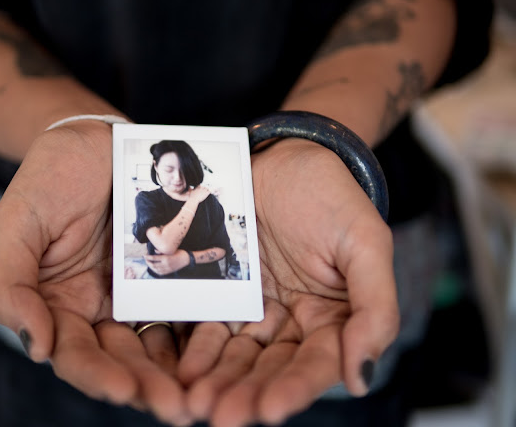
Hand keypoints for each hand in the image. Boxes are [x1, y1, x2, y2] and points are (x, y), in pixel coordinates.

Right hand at [0, 123, 190, 424]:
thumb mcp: (16, 225)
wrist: (94, 139)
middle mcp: (94, 308)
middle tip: (176, 410)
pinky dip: (194, 331)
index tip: (125, 391)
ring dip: (174, 371)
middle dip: (144, 386)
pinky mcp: (163, 273)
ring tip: (198, 396)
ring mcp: (131, 293)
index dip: (96, 374)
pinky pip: (181, 305)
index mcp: (55, 304)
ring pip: (153, 342)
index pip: (73, 353)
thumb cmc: (48, 178)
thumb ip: (13, 284)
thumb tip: (35, 346)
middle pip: (119, 358)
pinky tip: (216, 352)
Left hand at [144, 250, 189, 275]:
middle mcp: (165, 264)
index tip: (144, 255)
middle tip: (146, 259)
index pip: (153, 258)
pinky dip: (156, 271)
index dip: (148, 257)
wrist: (186, 259)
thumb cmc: (179, 253)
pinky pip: (160, 273)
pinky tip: (154, 268)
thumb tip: (154, 251)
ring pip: (156, 270)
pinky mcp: (169, 271)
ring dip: (151, 267)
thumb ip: (161, 251)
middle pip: (153, 265)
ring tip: (149, 263)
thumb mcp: (171, 250)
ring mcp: (167, 269)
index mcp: (165, 258)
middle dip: (148, 262)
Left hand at [175, 138, 399, 426]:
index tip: (272, 410)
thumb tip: (361, 377)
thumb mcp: (366, 245)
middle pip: (270, 368)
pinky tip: (183, 370)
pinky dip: (197, 350)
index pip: (316, 364)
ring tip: (195, 404)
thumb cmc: (333, 196)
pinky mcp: (224, 292)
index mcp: (334, 318)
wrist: (288, 157)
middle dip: (246, 394)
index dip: (295, 388)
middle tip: (220, 417)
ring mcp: (256, 309)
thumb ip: (374, 309)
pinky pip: (209, 326)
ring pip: (236, 356)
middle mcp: (293, 322)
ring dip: (217, 382)